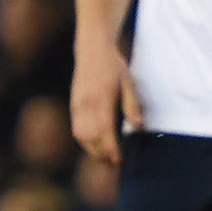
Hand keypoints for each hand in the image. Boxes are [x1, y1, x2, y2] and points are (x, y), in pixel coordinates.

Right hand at [71, 42, 142, 164]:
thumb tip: (138, 127)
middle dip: (102, 154)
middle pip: (91, 139)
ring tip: (104, 156)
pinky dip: (84, 140)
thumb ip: (132, 106)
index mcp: (102, 100)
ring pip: (81, 136)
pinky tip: (94, 143)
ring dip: (92, 149)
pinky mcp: (73, 105)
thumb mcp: (129, 83)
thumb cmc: (114, 66)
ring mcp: (77, 105)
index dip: (111, 149)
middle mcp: (87, 105)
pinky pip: (76, 129)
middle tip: (114, 161)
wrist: (92, 49)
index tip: (119, 159)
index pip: (105, 132)